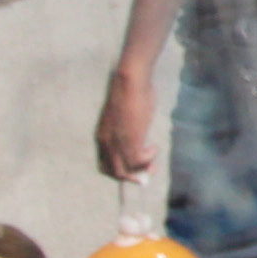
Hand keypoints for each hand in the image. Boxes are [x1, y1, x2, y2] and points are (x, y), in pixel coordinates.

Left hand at [94, 54, 160, 184]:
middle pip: (114, 172)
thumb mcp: (124, 116)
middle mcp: (106, 143)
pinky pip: (137, 161)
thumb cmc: (130, 92)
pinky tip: (154, 147)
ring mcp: (116, 143)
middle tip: (149, 172)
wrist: (130, 81)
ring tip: (153, 162)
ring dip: (141, 170)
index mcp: (102, 136)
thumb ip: (127, 128)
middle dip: (132, 177)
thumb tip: (138, 133)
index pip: (104, 164)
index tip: (136, 167)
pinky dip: (148, 158)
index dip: (120, 170)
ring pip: (124, 171)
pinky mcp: (129, 141)